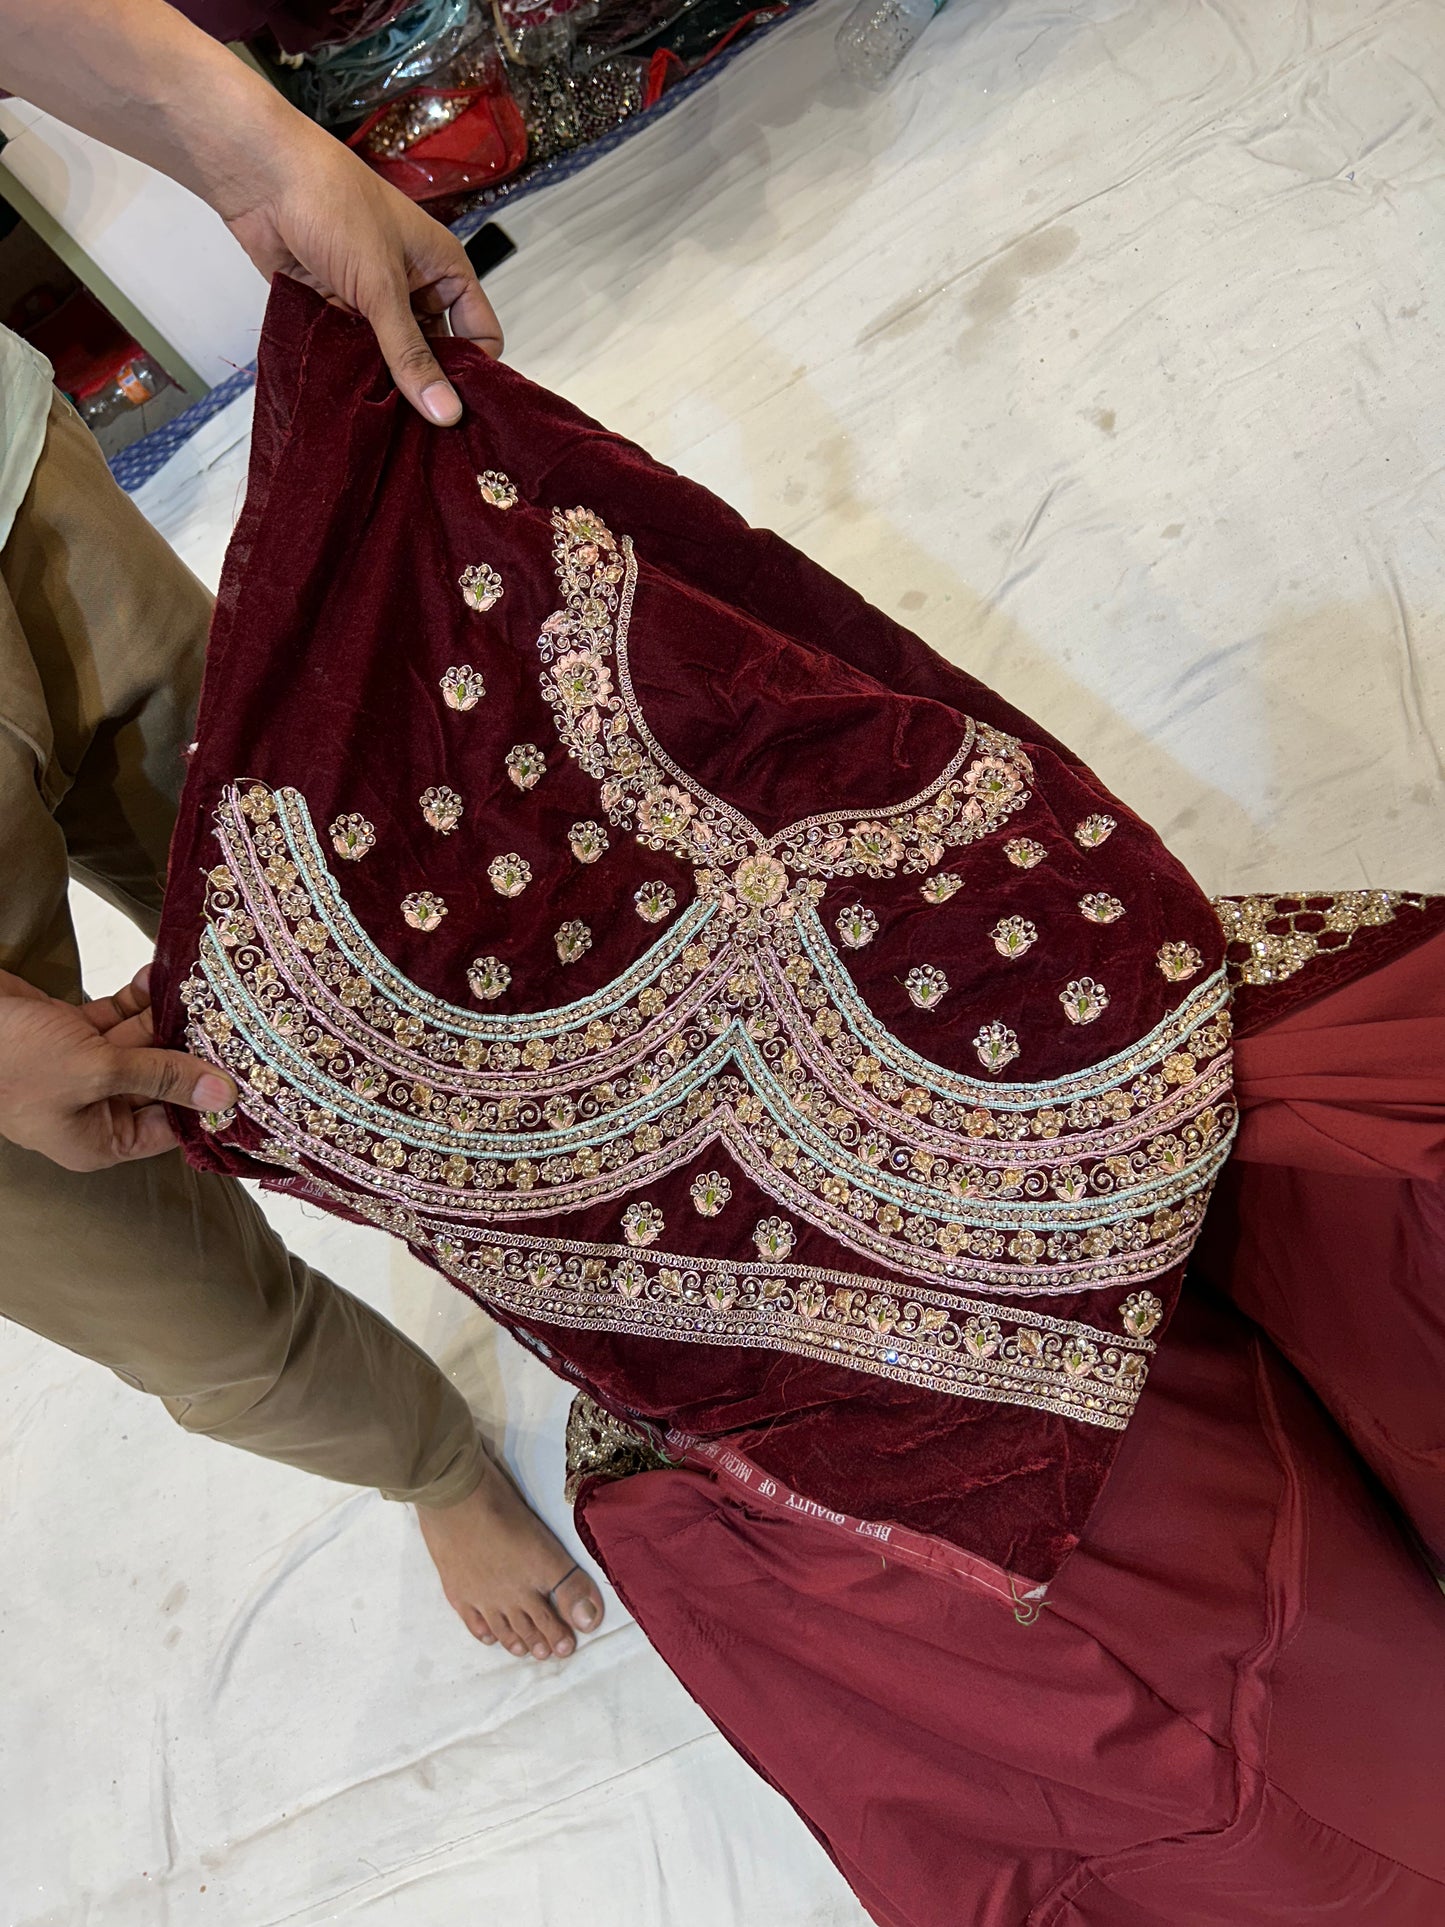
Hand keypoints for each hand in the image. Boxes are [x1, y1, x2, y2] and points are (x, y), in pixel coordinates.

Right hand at [0, 965, 235, 1171]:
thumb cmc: (14, 1059)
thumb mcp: (95, 1070)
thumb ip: (161, 1077)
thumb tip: (224, 1094)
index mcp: (96, 1140)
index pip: (167, 1128)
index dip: (204, 1104)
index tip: (247, 1075)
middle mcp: (92, 1109)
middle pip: (159, 1083)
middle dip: (191, 1053)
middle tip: (234, 1023)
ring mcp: (81, 1069)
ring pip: (141, 1046)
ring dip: (167, 1019)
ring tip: (203, 993)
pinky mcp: (71, 1033)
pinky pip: (117, 1020)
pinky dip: (137, 1000)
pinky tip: (160, 976)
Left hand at [222, 119, 503, 425]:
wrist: (263, 179)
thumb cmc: (334, 203)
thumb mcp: (381, 285)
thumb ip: (410, 353)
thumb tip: (445, 411)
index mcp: (444, 270)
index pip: (481, 333)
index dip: (475, 371)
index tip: (460, 409)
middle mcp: (415, 288)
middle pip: (437, 353)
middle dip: (428, 384)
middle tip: (423, 430)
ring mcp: (376, 301)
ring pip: (395, 358)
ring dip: (389, 382)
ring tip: (387, 419)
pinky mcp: (339, 311)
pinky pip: (357, 354)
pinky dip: (355, 372)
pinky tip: (352, 394)